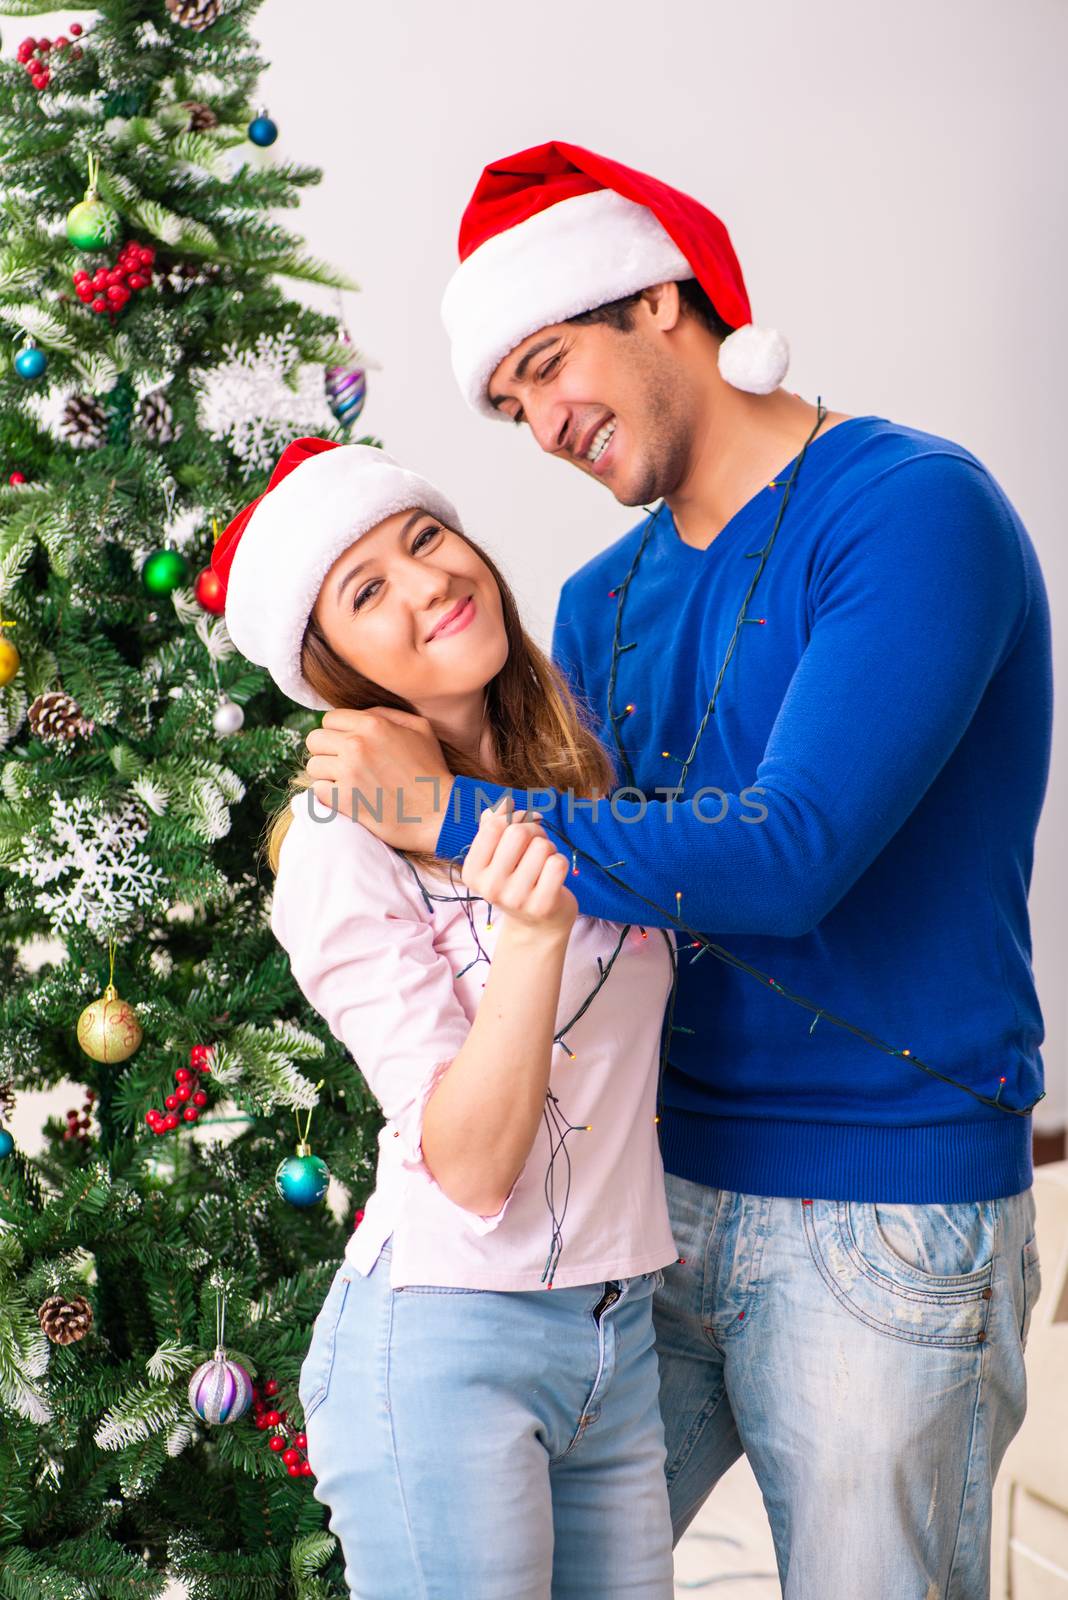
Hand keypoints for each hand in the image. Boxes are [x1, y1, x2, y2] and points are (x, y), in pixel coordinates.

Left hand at [303, 707, 452, 850]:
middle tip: (342, 763)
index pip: (329, 719)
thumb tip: (361, 714)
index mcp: (373, 724)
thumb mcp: (420, 729)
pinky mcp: (344, 800)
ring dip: (327, 774)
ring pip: (313, 766)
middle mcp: (356, 745)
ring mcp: (348, 773)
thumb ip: (387, 714)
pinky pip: (317, 790)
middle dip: (326, 751)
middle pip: (315, 740)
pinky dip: (328, 795)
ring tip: (346, 782)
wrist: (439, 813)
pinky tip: (346, 797)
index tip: (346, 745)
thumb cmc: (432, 771)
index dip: (337, 731)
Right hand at [461, 799, 576, 939]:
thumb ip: (494, 827)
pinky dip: (560, 862)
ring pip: (542, 846)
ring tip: (543, 863)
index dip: (513, 816)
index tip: (522, 823)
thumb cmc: (517, 881)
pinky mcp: (542, 905)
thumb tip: (503, 804)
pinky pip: (557, 863)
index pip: (493, 826)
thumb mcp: (498, 857)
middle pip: (519, 833)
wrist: (537, 925)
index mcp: (472, 872)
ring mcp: (516, 899)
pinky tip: (553, 875)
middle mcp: (490, 888)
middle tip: (536, 843)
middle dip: (534, 830)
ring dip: (548, 848)